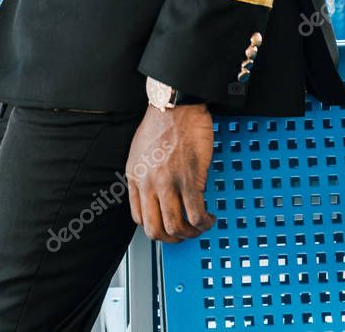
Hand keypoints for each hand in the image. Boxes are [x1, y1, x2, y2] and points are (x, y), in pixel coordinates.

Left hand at [125, 103, 214, 242]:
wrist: (176, 105)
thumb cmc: (162, 122)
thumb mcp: (141, 150)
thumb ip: (145, 173)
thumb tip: (155, 192)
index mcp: (135, 176)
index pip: (139, 217)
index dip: (155, 227)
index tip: (166, 226)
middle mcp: (149, 183)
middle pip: (155, 229)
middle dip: (171, 239)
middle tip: (184, 234)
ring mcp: (169, 183)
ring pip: (176, 227)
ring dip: (190, 233)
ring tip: (199, 226)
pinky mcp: (189, 179)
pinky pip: (196, 214)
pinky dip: (204, 222)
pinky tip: (208, 217)